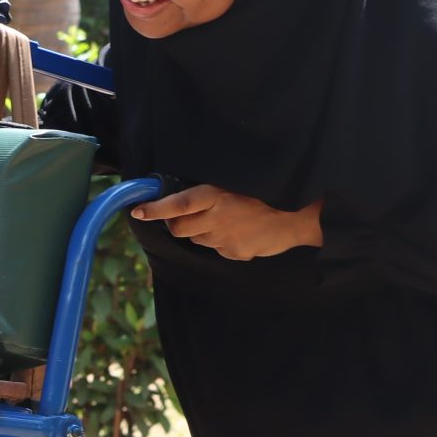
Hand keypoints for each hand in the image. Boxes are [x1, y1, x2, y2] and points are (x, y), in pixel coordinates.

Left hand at [130, 184, 322, 259]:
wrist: (299, 217)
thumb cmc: (268, 193)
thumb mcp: (237, 183)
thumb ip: (210, 193)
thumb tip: (182, 201)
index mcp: (217, 195)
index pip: (178, 204)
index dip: (155, 208)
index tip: (137, 211)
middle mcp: (217, 219)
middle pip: (178, 228)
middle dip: (173, 223)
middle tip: (182, 215)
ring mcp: (225, 239)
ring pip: (196, 238)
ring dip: (200, 230)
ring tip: (224, 218)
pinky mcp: (234, 253)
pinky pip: (216, 248)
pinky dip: (220, 240)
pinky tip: (239, 230)